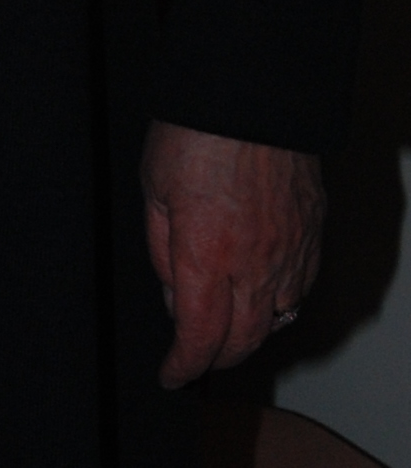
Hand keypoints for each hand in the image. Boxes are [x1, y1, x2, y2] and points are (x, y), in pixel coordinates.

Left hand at [141, 119, 325, 388]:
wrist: (253, 92)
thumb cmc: (195, 133)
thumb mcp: (154, 191)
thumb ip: (164, 253)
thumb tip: (176, 299)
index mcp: (207, 253)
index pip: (199, 336)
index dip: (184, 365)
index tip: (172, 375)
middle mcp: (255, 261)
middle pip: (243, 340)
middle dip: (216, 359)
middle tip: (194, 359)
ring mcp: (291, 249)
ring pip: (277, 319)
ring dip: (250, 336)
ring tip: (226, 332)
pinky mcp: (313, 232)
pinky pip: (301, 287)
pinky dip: (279, 305)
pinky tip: (262, 297)